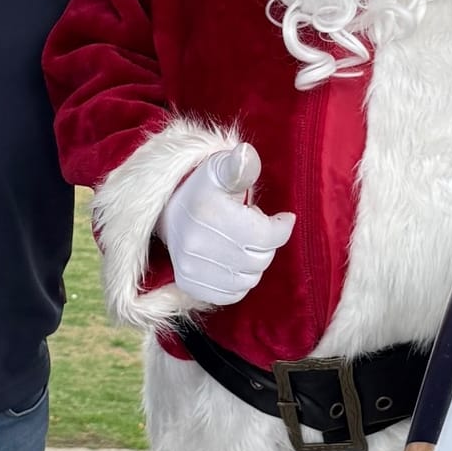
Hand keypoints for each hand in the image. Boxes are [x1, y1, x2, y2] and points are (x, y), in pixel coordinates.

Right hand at [158, 144, 294, 304]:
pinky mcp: (188, 284)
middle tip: (253, 227)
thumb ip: (239, 165)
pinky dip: (240, 281)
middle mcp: (196, 243)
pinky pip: (233, 295)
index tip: (283, 219)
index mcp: (208, 212)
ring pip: (249, 279)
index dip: (282, 228)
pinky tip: (233, 261)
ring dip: (253, 262)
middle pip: (260, 259)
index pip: (267, 236)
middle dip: (265, 243)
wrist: (168, 211)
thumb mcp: (221, 168)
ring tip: (240, 242)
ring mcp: (190, 266)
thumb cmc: (205, 189)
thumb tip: (246, 155)